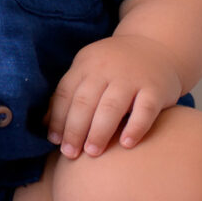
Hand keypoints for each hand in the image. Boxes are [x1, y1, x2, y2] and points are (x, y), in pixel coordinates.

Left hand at [46, 30, 184, 159]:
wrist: (156, 46)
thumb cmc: (115, 68)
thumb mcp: (90, 71)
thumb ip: (70, 94)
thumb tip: (45, 124)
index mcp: (86, 64)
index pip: (66, 93)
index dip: (58, 118)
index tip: (55, 141)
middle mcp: (107, 69)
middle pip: (85, 101)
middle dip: (75, 130)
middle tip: (70, 154)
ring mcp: (132, 77)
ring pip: (111, 106)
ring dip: (99, 132)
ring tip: (92, 153)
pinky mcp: (155, 88)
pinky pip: (144, 109)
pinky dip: (135, 127)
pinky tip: (126, 144)